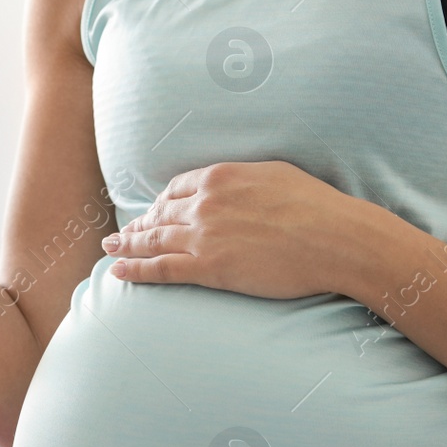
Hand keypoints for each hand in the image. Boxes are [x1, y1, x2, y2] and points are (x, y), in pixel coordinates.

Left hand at [101, 160, 370, 298]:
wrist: (335, 239)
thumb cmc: (316, 206)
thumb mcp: (274, 174)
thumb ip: (243, 178)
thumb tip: (234, 184)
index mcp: (220, 176)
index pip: (176, 189)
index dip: (160, 203)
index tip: (153, 211)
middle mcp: (204, 203)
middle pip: (160, 215)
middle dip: (138, 225)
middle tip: (121, 234)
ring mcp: (203, 236)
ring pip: (154, 241)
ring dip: (127, 246)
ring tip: (111, 250)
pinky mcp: (209, 268)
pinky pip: (162, 269)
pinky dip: (136, 270)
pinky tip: (119, 272)